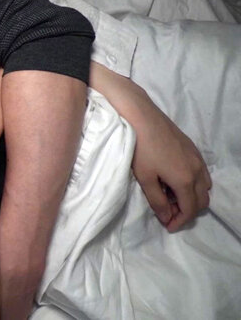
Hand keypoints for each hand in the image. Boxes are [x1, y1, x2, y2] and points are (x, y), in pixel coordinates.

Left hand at [131, 101, 210, 231]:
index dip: (180, 222)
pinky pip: (202, 173)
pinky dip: (194, 183)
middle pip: (202, 201)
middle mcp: (197, 170)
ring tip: (171, 197)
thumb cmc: (140, 149)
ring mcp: (197, 158)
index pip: (191, 209)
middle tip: (168, 212)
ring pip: (205, 187)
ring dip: (192, 197)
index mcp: (185, 180)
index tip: (168, 226)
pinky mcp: (193, 149)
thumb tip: (167, 217)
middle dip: (188, 211)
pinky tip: (175, 180)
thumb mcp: (145, 178)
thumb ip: (157, 201)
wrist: (142, 118)